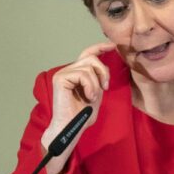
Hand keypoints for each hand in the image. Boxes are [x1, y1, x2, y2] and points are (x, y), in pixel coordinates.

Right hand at [40, 42, 117, 173]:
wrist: (72, 127)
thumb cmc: (83, 114)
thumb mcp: (96, 92)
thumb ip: (99, 78)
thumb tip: (106, 65)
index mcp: (76, 73)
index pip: (88, 54)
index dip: (100, 47)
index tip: (113, 46)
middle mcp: (67, 70)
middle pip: (91, 58)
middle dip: (103, 71)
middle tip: (105, 87)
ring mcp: (62, 74)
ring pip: (89, 67)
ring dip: (96, 84)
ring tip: (92, 97)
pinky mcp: (60, 79)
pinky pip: (83, 74)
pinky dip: (90, 86)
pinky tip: (88, 97)